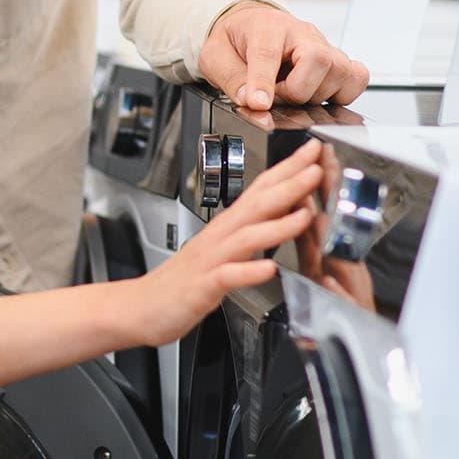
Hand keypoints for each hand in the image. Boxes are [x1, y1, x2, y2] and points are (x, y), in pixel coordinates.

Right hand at [112, 141, 321, 348]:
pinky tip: (269, 268)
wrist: (142, 306)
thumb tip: (280, 218)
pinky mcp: (203, 286)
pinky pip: (228, 276)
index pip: (261, 190)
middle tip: (316, 166)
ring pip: (247, 237)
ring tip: (304, 215)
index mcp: (226, 227)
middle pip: (258, 204)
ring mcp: (211, 260)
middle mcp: (219, 237)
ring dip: (277, 225)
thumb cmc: (183, 281)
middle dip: (289, 185)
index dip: (288, 170)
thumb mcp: (221, 251)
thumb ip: (249, 234)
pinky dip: (249, 271)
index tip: (313, 153)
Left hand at [198, 1, 369, 112]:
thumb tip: (251, 101)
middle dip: (296, 91)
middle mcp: (301, 33)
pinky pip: (356, 78)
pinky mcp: (337, 60)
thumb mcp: (215, 55)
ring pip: (341, 72)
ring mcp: (323, 45)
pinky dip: (342, 94)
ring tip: (293, 94)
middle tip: (276, 97)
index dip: (264, 82)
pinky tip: (317, 94)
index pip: (269, 53)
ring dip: (316, 95)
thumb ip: (230, 77)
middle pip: (318, 60)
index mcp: (266, 27)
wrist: (250, 24)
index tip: (259, 103)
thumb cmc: (236, 38)